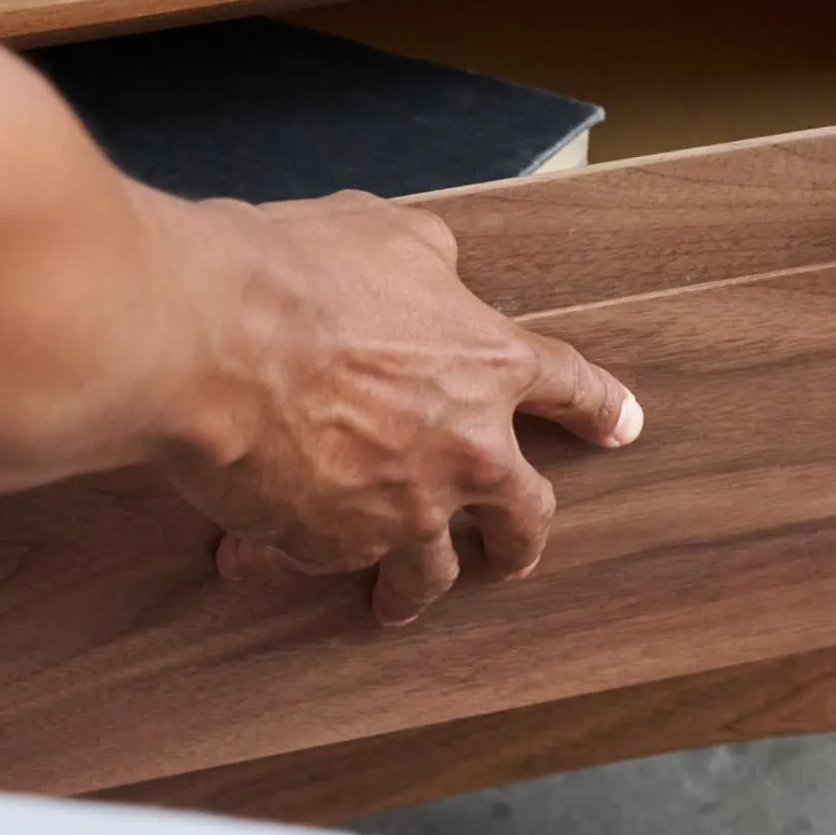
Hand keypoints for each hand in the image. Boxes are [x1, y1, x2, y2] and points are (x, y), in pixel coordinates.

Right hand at [154, 189, 641, 624]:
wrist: (213, 341)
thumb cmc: (298, 273)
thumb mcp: (387, 234)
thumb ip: (427, 263)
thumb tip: (433, 272)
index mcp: (490, 364)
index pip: (571, 388)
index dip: (600, 408)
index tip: (622, 428)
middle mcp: (465, 452)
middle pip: (525, 514)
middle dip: (521, 540)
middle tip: (512, 555)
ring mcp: (402, 511)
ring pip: (430, 571)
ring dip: (413, 586)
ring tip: (398, 600)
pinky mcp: (331, 547)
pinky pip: (313, 561)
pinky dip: (285, 556)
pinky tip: (252, 559)